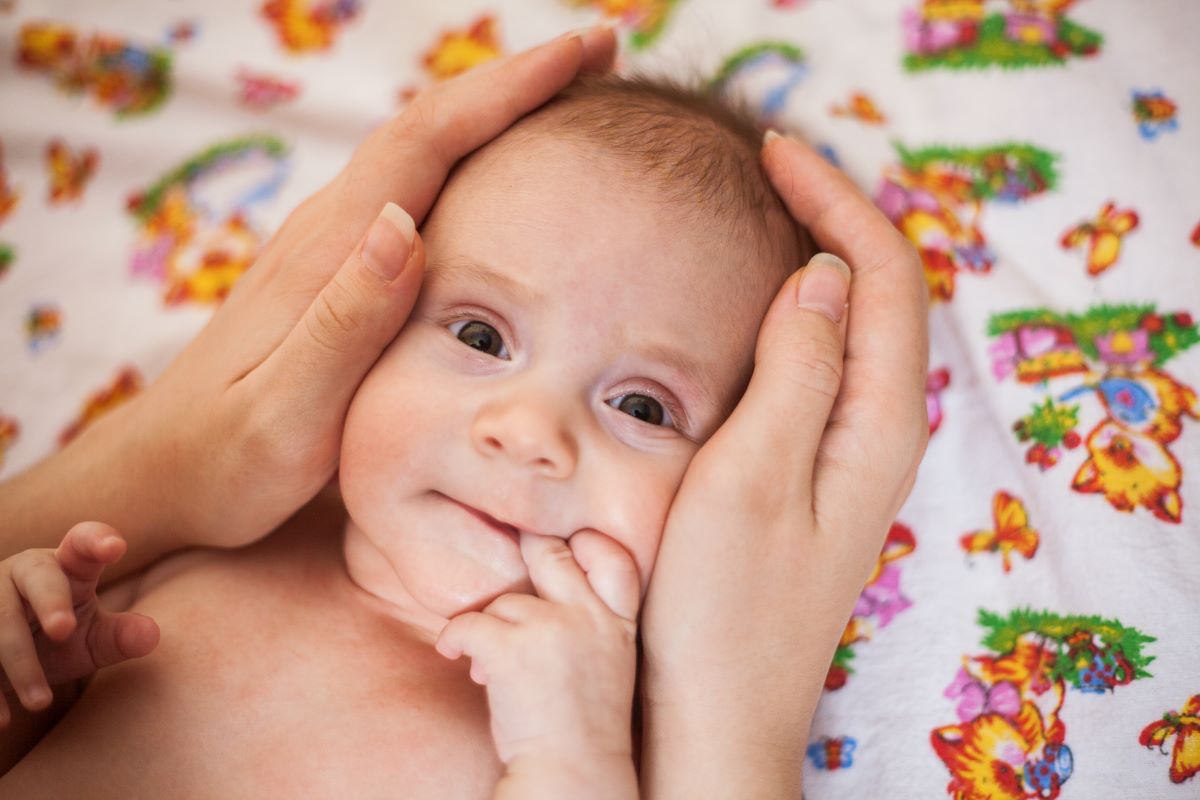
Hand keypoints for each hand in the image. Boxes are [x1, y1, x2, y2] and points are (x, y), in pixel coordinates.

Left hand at [0, 27, 616, 576]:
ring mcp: (329, 247)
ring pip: (421, 150)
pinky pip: (412, 188)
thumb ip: (345, 322)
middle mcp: (329, 231)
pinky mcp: (334, 272)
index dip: (508, 89)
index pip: (427, 141)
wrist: (168, 476)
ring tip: (568, 95)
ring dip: (494, 110)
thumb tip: (402, 224)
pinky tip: (500, 173)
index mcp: (330, 252)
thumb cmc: (231, 460)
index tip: (584, 51)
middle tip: (598, 51)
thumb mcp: (290, 410)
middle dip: (516, 80)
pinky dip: (467, 157)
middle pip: (429, 125)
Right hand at [0, 522, 158, 724]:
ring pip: (1, 623)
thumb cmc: (59, 638)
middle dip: (49, 601)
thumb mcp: (92, 640)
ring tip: (41, 703)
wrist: (6, 661)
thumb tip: (151, 635)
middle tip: (64, 630)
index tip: (115, 547)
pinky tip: (3, 718)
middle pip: (37, 577)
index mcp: (64, 566)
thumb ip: (121, 636)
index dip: (96, 540)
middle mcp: (23, 573)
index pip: (82, 544)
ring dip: (21, 664)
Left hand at [434, 531, 639, 796]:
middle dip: (526, 553)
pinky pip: (467, 624)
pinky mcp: (510, 650)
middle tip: (506, 562)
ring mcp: (550, 629)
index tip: (569, 550)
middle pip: (551, 554)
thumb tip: (530, 596)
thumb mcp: (608, 666)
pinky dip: (454, 639)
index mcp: (618, 625)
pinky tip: (453, 654)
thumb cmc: (583, 731)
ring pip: (503, 601)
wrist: (573, 777)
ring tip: (491, 667)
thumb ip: (587, 626)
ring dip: (490, 627)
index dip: (588, 545)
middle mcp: (589, 618)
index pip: (615, 560)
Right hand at [638, 133, 928, 788]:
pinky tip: (757, 307)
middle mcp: (878, 434)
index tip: (776, 154)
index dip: (839, 202)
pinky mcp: (814, 474)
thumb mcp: (752, 475)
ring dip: (822, 258)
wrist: (713, 717)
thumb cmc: (721, 609)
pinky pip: (825, 366)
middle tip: (771, 167)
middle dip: (837, 215)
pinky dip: (799, 314)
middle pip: (882, 294)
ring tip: (767, 212)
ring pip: (856, 328)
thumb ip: (799, 369)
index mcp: (876, 425)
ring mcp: (848, 456)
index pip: (883, 278)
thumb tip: (826, 272)